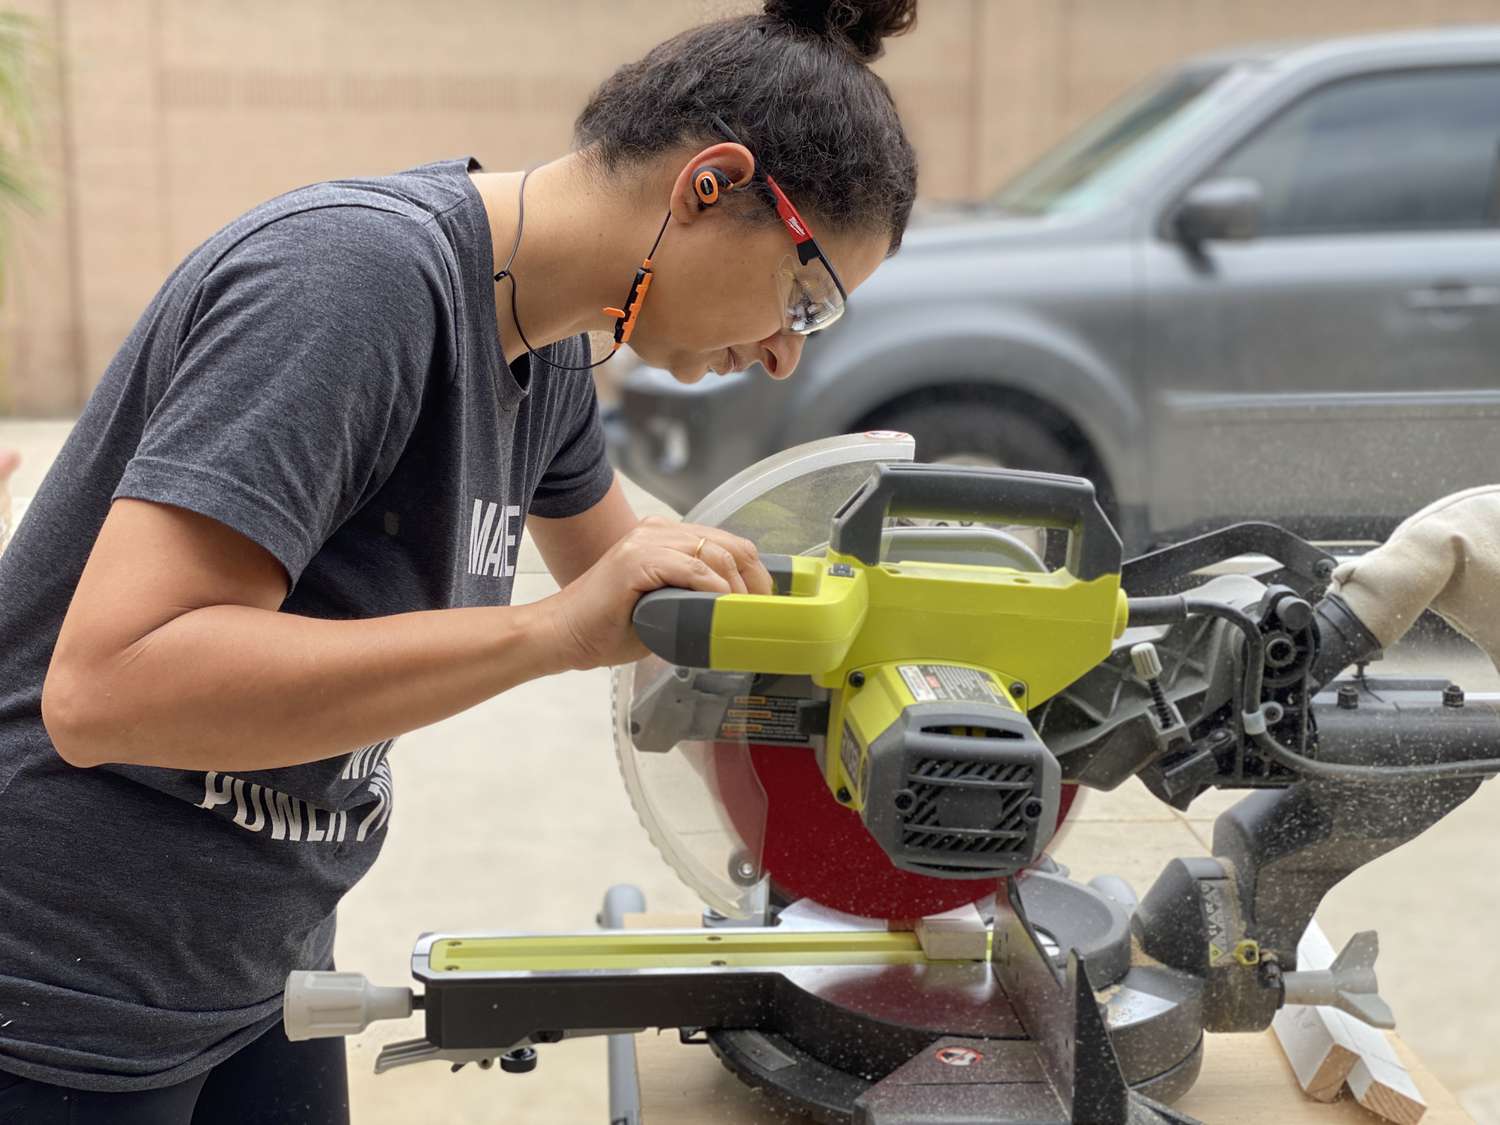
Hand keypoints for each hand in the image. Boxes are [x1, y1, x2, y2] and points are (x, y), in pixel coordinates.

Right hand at [540, 516, 773, 670]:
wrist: (564, 634)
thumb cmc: (608, 625)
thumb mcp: (665, 606)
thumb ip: (695, 597)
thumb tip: (737, 612)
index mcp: (664, 536)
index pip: (728, 543)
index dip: (755, 573)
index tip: (764, 602)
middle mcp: (657, 530)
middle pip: (730, 545)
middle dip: (754, 580)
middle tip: (761, 612)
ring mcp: (646, 541)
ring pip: (714, 553)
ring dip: (737, 588)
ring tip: (742, 615)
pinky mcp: (636, 559)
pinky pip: (691, 569)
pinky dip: (712, 588)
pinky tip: (720, 607)